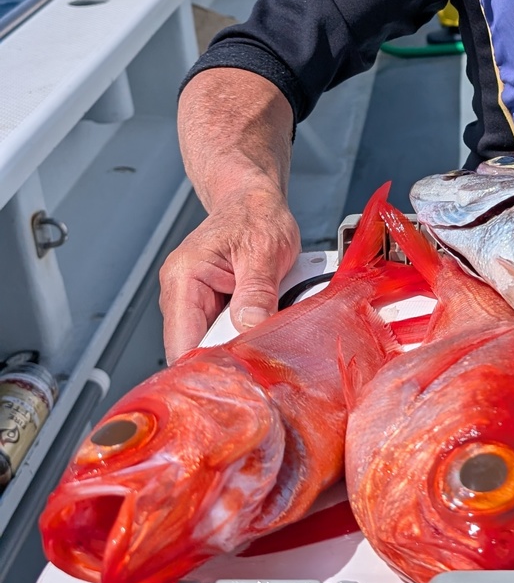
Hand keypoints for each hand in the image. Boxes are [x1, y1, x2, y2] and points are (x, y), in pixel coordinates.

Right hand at [159, 187, 299, 362]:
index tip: (235, 382)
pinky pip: (222, 335)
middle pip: (193, 350)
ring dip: (236, 349)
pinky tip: (261, 331)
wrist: (253, 201)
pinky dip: (242, 338)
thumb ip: (257, 289)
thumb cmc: (254, 215)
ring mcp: (193, 302)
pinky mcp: (210, 307)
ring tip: (264, 341)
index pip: (181, 342)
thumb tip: (250, 326)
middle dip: (226, 361)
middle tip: (261, 364)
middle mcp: (180, 293)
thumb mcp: (264, 249)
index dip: (205, 366)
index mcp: (183, 277)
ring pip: (209, 345)